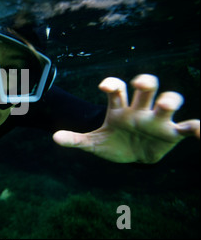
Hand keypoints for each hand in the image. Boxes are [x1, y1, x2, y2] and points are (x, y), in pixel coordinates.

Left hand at [52, 74, 199, 162]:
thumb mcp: (93, 144)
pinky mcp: (172, 133)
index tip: (104, 86)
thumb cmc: (113, 144)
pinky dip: (196, 127)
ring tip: (167, 105)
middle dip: (145, 82)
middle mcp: (139, 109)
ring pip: (169, 100)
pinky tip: (199, 129)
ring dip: (170, 100)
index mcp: (119, 109)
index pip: (116, 89)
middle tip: (140, 84)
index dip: (112, 83)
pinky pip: (187, 127)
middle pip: (146, 87)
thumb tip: (54, 138)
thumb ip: (76, 139)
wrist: (132, 157)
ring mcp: (157, 120)